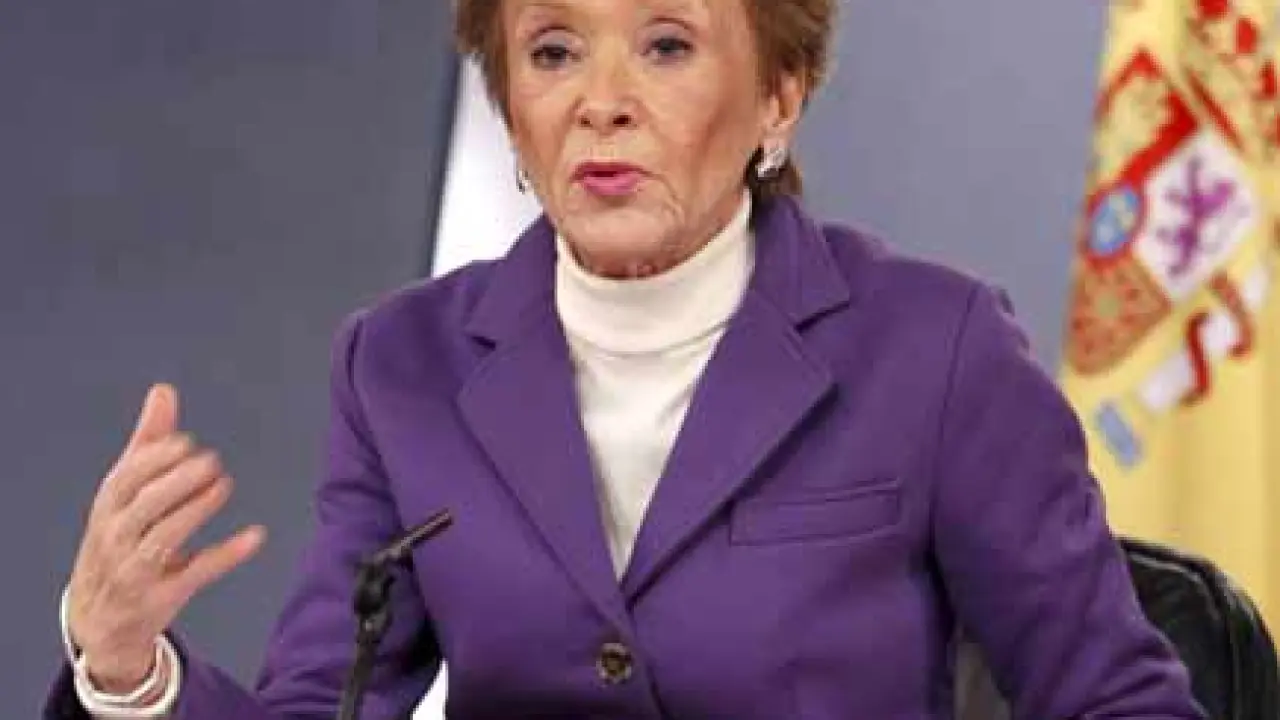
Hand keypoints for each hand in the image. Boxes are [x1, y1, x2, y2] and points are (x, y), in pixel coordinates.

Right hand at [65, 384, 265, 691]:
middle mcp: (115, 539)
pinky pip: (195, 574)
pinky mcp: (162, 598)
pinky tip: (256, 535)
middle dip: (175, 482)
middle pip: (142, 507)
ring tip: (224, 485)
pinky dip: (226, 554)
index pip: (124, 479)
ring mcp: (136, 571)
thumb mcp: (126, 494)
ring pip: (162, 539)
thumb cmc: (117, 540)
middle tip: (211, 461)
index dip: (154, 460)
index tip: (186, 442)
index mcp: (107, 509)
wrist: (99, 620)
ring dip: (194, 511)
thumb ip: (148, 443)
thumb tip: (164, 391)